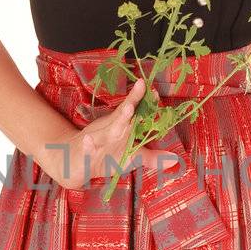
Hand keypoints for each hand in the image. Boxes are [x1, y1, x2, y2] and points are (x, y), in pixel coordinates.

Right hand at [33, 76, 169, 191]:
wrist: (75, 163)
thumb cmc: (106, 157)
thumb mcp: (132, 159)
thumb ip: (152, 158)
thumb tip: (175, 159)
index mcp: (123, 128)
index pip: (135, 111)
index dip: (145, 100)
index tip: (155, 90)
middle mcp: (112, 129)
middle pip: (124, 113)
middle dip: (133, 101)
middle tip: (143, 86)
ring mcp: (97, 139)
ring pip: (107, 128)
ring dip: (116, 119)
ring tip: (127, 109)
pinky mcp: (84, 150)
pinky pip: (86, 147)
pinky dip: (88, 144)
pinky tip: (89, 140)